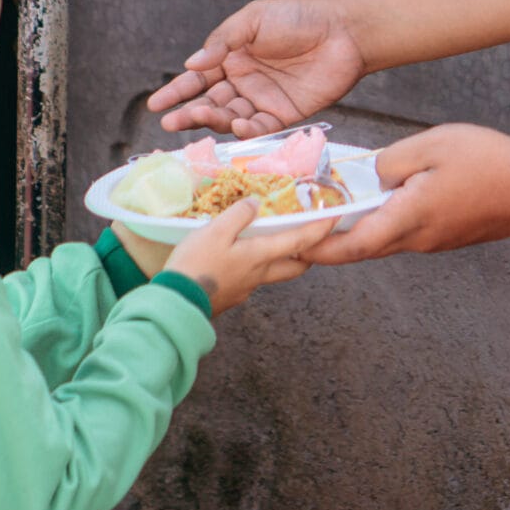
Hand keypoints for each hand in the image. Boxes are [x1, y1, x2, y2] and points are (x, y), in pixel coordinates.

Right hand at [147, 0, 366, 137]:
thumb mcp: (255, 19)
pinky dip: (247, 130)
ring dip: (214, 121)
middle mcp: (243, 81)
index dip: (176, 92)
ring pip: (230, 117)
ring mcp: (262, 99)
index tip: (156, 105)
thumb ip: (223, 41)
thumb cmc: (299, 17)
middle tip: (170, 123)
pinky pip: (259, 128)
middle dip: (188, 113)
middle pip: (209, 102)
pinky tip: (239, 124)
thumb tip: (191, 64)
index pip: (197, 78)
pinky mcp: (284, 115)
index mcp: (231, 56)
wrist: (345, 32)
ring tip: (202, 117)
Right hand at [163, 199, 336, 313]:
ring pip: (273, 273)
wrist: (174, 305)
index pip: (299, 242)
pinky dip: (255, 266)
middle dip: (307, 254)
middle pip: (294, 268)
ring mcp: (245, 289)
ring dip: (280, 260)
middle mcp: (259, 275)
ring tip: (270, 241)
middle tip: (309, 238)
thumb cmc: (196, 265)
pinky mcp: (231, 296)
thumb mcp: (215, 231)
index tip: (334, 218)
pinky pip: (251, 279)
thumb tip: (255, 205)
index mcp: (260, 257)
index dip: (319, 229)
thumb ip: (238, 215)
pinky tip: (240, 257)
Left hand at [304, 122, 509, 266]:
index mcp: (409, 218)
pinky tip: (392, 200)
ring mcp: (437, 241)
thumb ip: (392, 161)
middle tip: (306, 231)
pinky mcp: (452, 236)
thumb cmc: (490, 163)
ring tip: (343, 209)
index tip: (293, 247)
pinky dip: (390, 223)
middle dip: (332, 244)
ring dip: (362, 231)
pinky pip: (411, 233)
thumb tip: (371, 176)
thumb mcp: (432, 145)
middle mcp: (420, 239)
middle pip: (365, 248)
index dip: (318, 249)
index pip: (352, 246)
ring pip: (389, 240)